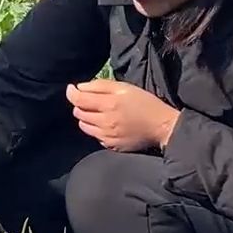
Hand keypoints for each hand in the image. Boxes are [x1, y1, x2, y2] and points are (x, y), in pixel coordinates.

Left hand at [66, 80, 180, 152]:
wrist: (161, 126)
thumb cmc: (145, 103)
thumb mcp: (124, 87)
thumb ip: (100, 85)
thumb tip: (79, 88)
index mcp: (108, 104)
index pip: (78, 99)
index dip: (71, 92)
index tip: (72, 88)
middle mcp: (105, 122)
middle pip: (79, 113)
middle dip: (81, 105)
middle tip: (91, 101)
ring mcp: (107, 136)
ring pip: (84, 126)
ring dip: (86, 118)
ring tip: (99, 113)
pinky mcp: (111, 146)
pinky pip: (95, 136)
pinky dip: (96, 129)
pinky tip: (107, 124)